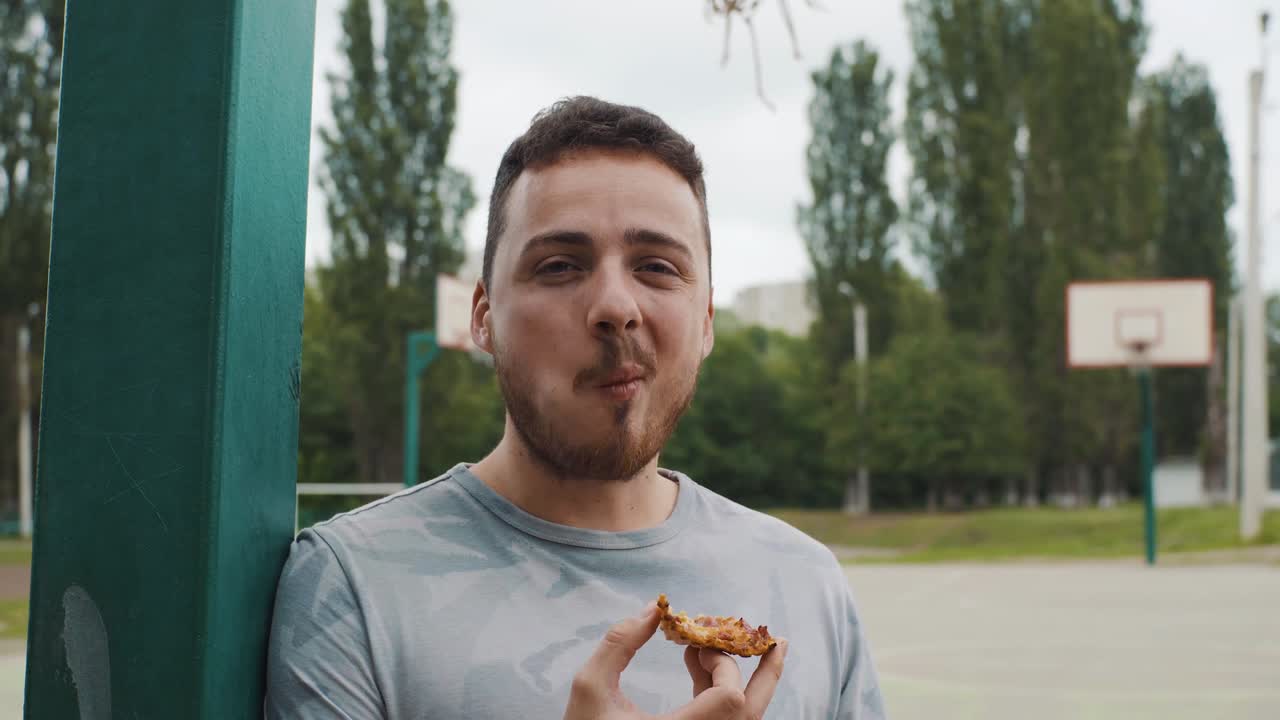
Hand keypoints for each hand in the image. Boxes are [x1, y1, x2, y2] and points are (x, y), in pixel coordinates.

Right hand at [563, 602, 787, 719]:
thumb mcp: (589, 687)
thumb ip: (619, 644)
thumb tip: (654, 609)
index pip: (731, 700)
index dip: (723, 666)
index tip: (696, 645)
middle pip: (753, 713)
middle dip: (768, 673)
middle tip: (776, 640)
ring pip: (742, 719)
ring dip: (742, 680)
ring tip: (731, 646)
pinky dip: (721, 694)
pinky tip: (699, 667)